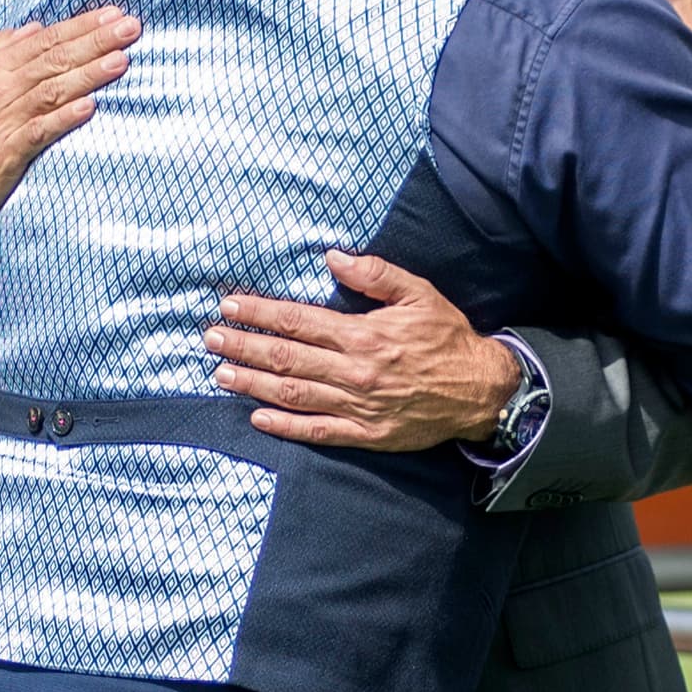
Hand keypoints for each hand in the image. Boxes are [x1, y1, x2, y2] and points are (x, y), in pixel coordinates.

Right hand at [0, 6, 141, 265]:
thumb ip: (2, 50)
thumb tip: (35, 27)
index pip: (45, 40)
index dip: (81, 26)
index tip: (115, 15)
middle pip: (53, 60)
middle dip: (94, 42)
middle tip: (130, 28)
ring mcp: (1, 121)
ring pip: (51, 92)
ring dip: (88, 75)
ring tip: (120, 61)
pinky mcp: (6, 154)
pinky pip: (38, 133)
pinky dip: (63, 119)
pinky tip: (89, 107)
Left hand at [202, 250, 520, 449]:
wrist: (482, 391)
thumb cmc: (448, 338)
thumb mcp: (419, 294)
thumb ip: (376, 274)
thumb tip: (334, 256)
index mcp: (363, 335)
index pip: (298, 322)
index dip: (259, 313)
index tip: (229, 306)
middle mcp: (354, 372)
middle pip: (286, 358)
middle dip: (243, 347)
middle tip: (210, 340)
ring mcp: (358, 407)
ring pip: (293, 394)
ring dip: (252, 384)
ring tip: (221, 375)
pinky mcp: (366, 435)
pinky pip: (318, 432)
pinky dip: (285, 426)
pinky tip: (257, 418)